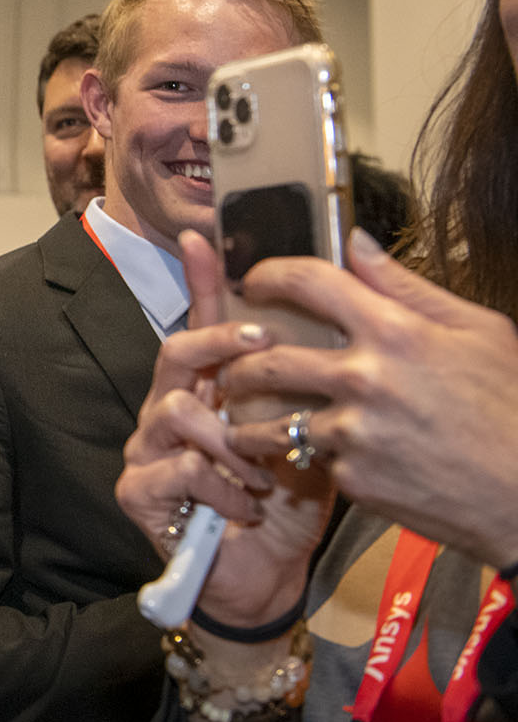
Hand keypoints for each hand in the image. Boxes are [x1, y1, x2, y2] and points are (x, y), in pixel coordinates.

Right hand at [115, 231, 334, 625]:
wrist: (265, 575)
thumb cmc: (283, 505)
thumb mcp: (307, 438)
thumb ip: (304, 392)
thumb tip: (332, 336)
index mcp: (208, 391)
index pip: (200, 325)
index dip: (200, 279)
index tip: (203, 237)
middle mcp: (170, 409)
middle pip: (177, 351)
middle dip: (219, 341)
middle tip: (264, 343)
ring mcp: (147, 448)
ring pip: (178, 411)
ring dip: (232, 441)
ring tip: (264, 472)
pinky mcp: (138, 489)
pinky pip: (179, 468)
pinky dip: (222, 487)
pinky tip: (245, 505)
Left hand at [222, 229, 517, 568]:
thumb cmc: (512, 408)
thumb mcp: (477, 331)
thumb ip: (407, 286)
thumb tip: (358, 243)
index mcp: (396, 332)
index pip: (308, 281)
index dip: (268, 274)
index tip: (252, 282)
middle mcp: (366, 378)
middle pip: (268, 357)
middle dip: (236, 359)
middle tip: (232, 362)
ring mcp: (355, 431)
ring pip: (269, 417)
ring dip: (245, 415)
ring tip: (241, 413)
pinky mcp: (353, 477)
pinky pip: (309, 457)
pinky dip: (300, 454)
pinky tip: (298, 452)